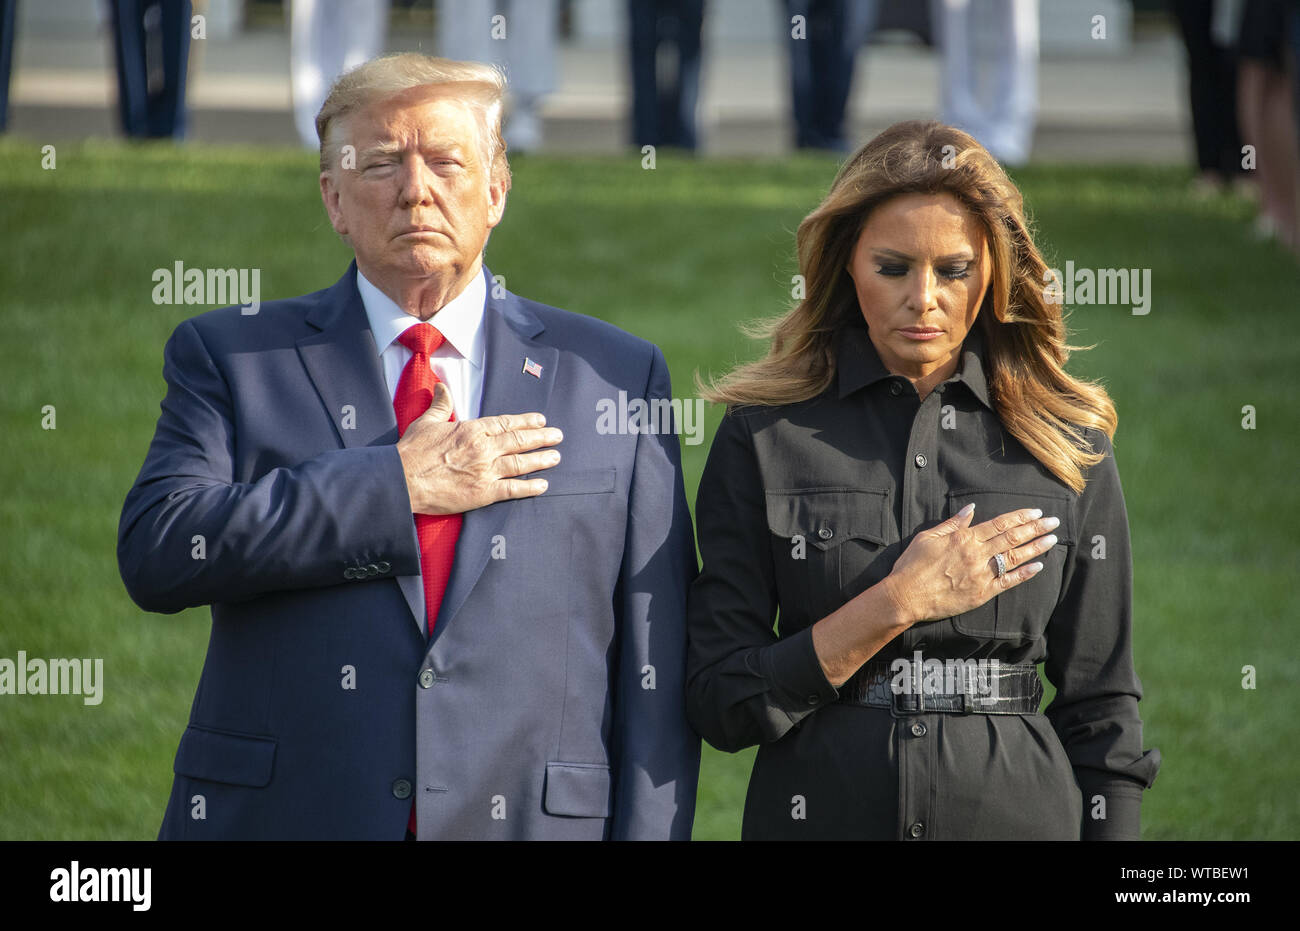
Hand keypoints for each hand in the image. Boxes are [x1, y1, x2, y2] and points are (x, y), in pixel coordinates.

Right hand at [396, 383, 563, 514]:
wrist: (402, 480)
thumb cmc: (411, 451)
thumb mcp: (426, 422)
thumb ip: (441, 405)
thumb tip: (443, 386)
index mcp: (471, 429)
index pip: (505, 422)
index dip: (525, 421)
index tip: (540, 420)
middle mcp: (483, 448)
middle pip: (519, 440)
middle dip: (541, 438)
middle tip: (557, 436)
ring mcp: (485, 471)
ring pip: (520, 463)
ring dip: (541, 460)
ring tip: (556, 457)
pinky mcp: (482, 493)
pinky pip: (512, 489)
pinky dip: (529, 487)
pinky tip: (543, 485)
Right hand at [881, 504, 1059, 627]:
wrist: (906, 596)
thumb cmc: (912, 565)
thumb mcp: (928, 537)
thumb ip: (952, 523)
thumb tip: (970, 510)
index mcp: (964, 538)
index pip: (999, 524)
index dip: (1020, 517)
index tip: (1036, 511)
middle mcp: (976, 554)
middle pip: (1012, 538)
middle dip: (1035, 528)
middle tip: (1053, 521)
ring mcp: (981, 574)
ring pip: (1015, 557)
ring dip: (1036, 547)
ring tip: (1052, 539)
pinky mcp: (982, 593)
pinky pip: (1008, 582)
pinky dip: (1024, 574)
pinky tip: (1038, 566)